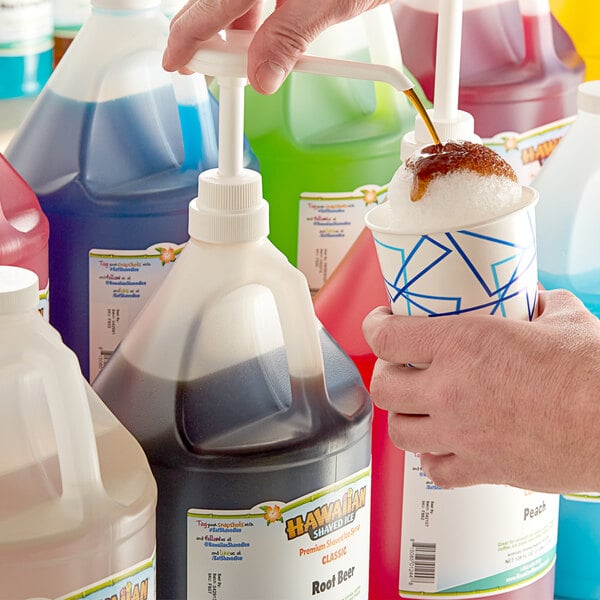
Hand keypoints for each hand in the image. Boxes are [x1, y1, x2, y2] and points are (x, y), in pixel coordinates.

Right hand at [163, 0, 389, 93]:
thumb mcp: (331, 2)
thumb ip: (290, 39)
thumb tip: (262, 77)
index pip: (209, 5)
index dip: (187, 37)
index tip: (175, 61)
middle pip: (213, 0)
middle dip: (205, 36)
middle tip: (203, 66)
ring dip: (230, 30)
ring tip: (238, 59)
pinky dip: (249, 16)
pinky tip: (259, 36)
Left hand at [362, 289, 599, 493]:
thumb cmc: (594, 371)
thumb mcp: (562, 318)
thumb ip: (536, 306)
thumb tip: (532, 301)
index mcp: (461, 344)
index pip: (387, 337)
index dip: (374, 326)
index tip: (379, 323)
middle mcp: (450, 390)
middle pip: (383, 387)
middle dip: (385, 374)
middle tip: (399, 368)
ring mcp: (462, 434)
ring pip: (399, 432)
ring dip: (402, 416)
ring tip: (416, 407)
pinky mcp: (482, 469)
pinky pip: (435, 471)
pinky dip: (431, 459)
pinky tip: (441, 446)